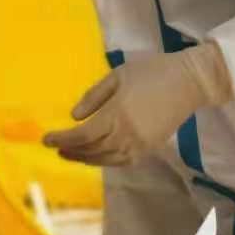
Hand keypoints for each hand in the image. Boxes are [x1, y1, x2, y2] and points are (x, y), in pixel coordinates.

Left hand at [43, 42, 232, 166]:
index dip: (61, 139)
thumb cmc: (151, 72)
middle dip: (71, 150)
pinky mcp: (151, 149)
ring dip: (86, 158)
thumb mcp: (117, 76)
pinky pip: (123, 162)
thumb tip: (74, 116)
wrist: (188, 82)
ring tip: (70, 153)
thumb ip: (94, 97)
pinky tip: (96, 155)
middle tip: (56, 147)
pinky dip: (106, 161)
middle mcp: (127, 135)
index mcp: (116, 115)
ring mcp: (140, 146)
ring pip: (106, 159)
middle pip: (92, 150)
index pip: (82, 135)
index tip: (45, 139)